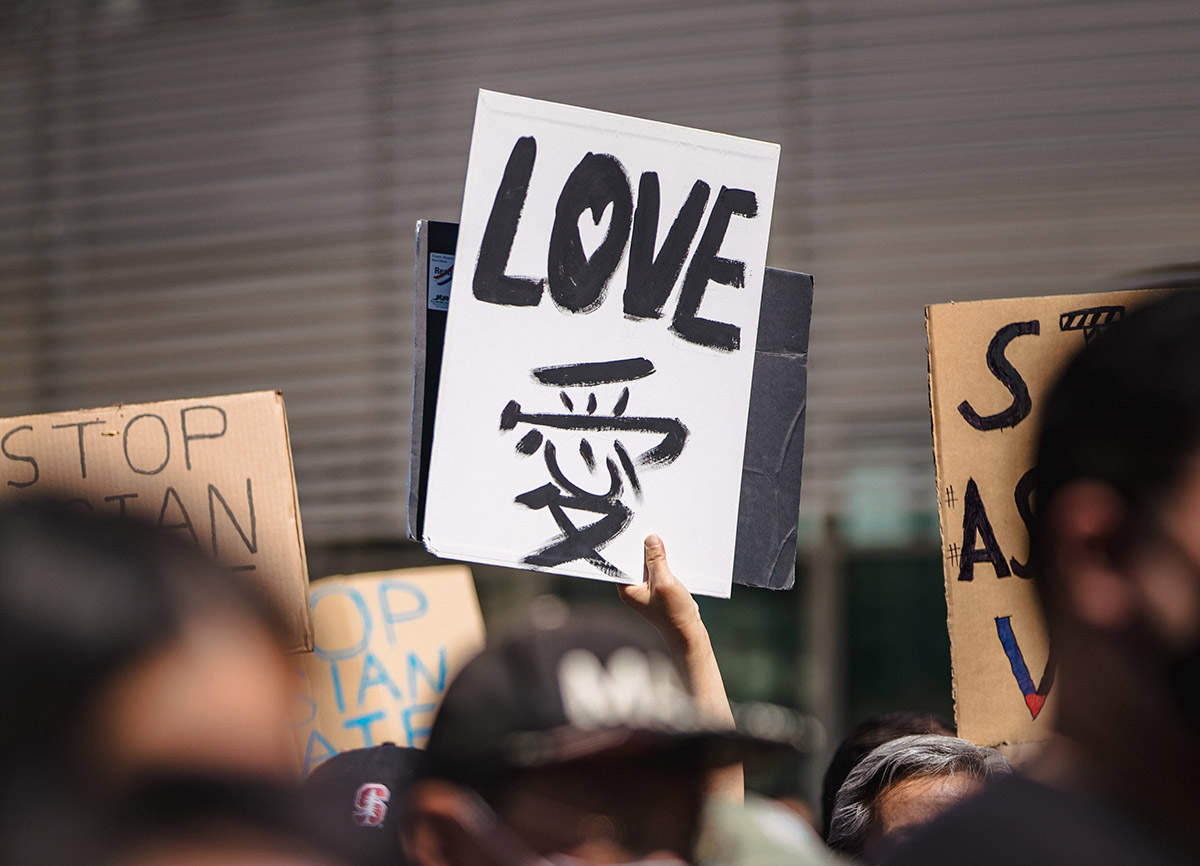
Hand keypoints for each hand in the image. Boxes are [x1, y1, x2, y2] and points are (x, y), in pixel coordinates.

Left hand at [618, 535, 704, 651]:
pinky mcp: (657, 587)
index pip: (620, 562)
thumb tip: (650, 539)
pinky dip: (663, 561)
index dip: (625, 546)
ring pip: (647, 563)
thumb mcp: (664, 582)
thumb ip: (656, 560)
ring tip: (661, 537)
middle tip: (648, 529)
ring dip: (655, 553)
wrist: (688, 631)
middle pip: (634, 560)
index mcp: (627, 589)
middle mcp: (633, 588)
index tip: (631, 530)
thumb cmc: (674, 613)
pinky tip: (670, 551)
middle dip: (642, 547)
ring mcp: (645, 588)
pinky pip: (657, 568)